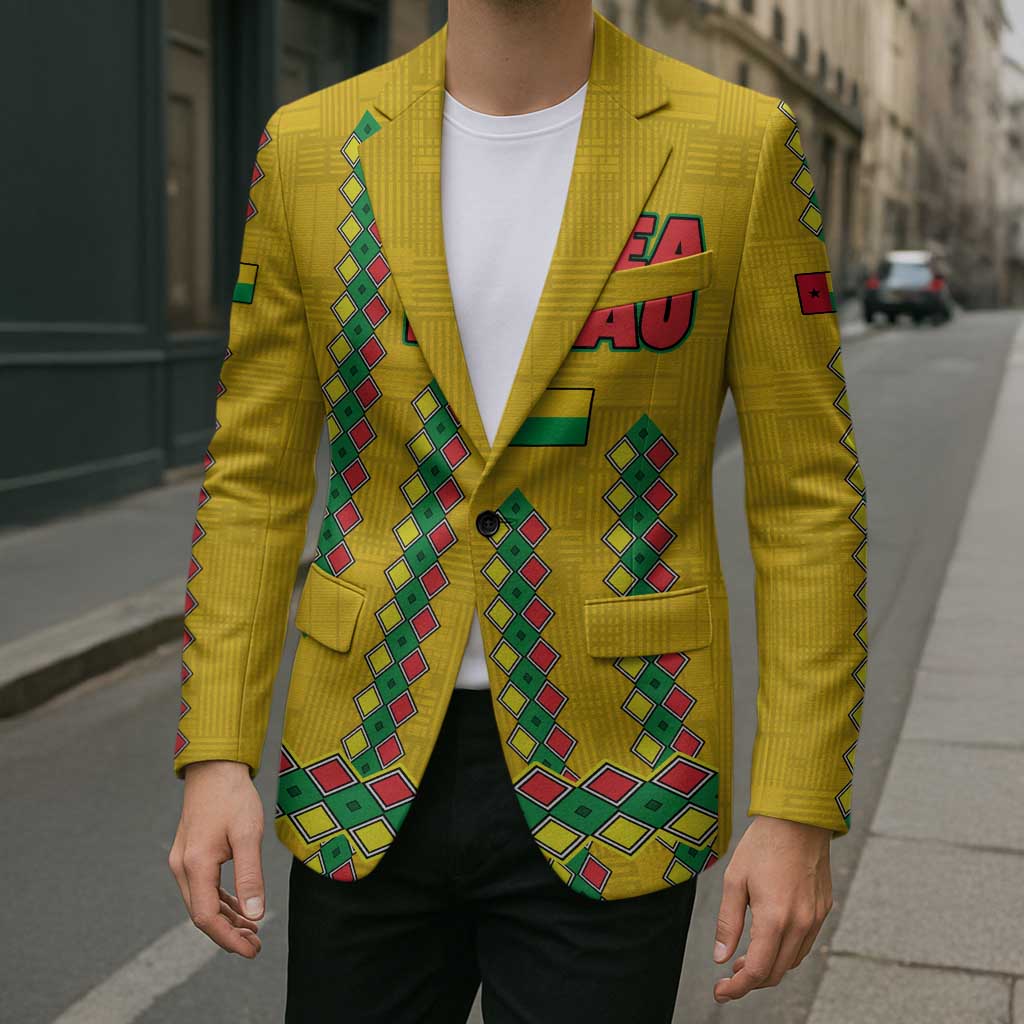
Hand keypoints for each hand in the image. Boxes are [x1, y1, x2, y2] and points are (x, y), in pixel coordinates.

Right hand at [168, 760, 265, 957]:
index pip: (206, 917)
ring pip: (202, 902)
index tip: (252, 950)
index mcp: (195, 865)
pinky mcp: (189, 854)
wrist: (215, 768)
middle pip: (202, 914)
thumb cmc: (233, 797)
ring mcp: (182, 861)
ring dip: (226, 919)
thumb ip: (250, 876)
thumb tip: (255, 915)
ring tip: (252, 931)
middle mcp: (182, 867)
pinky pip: (203, 887)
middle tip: (256, 946)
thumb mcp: (248, 835)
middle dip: (229, 934)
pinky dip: (221, 902)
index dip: (228, 939)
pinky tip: (240, 908)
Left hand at [712, 815, 833, 1001]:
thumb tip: (721, 957)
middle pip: (776, 972)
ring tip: (745, 956)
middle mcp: (800, 924)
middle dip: (751, 980)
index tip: (720, 992)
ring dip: (769, 967)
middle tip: (729, 974)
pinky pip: (804, 944)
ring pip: (792, 961)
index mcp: (775, 918)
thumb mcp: (734, 880)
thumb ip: (728, 923)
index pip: (757, 970)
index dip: (737, 987)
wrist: (798, 821)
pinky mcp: (823, 910)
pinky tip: (769, 939)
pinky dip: (785, 952)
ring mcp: (815, 918)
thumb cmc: (762, 845)